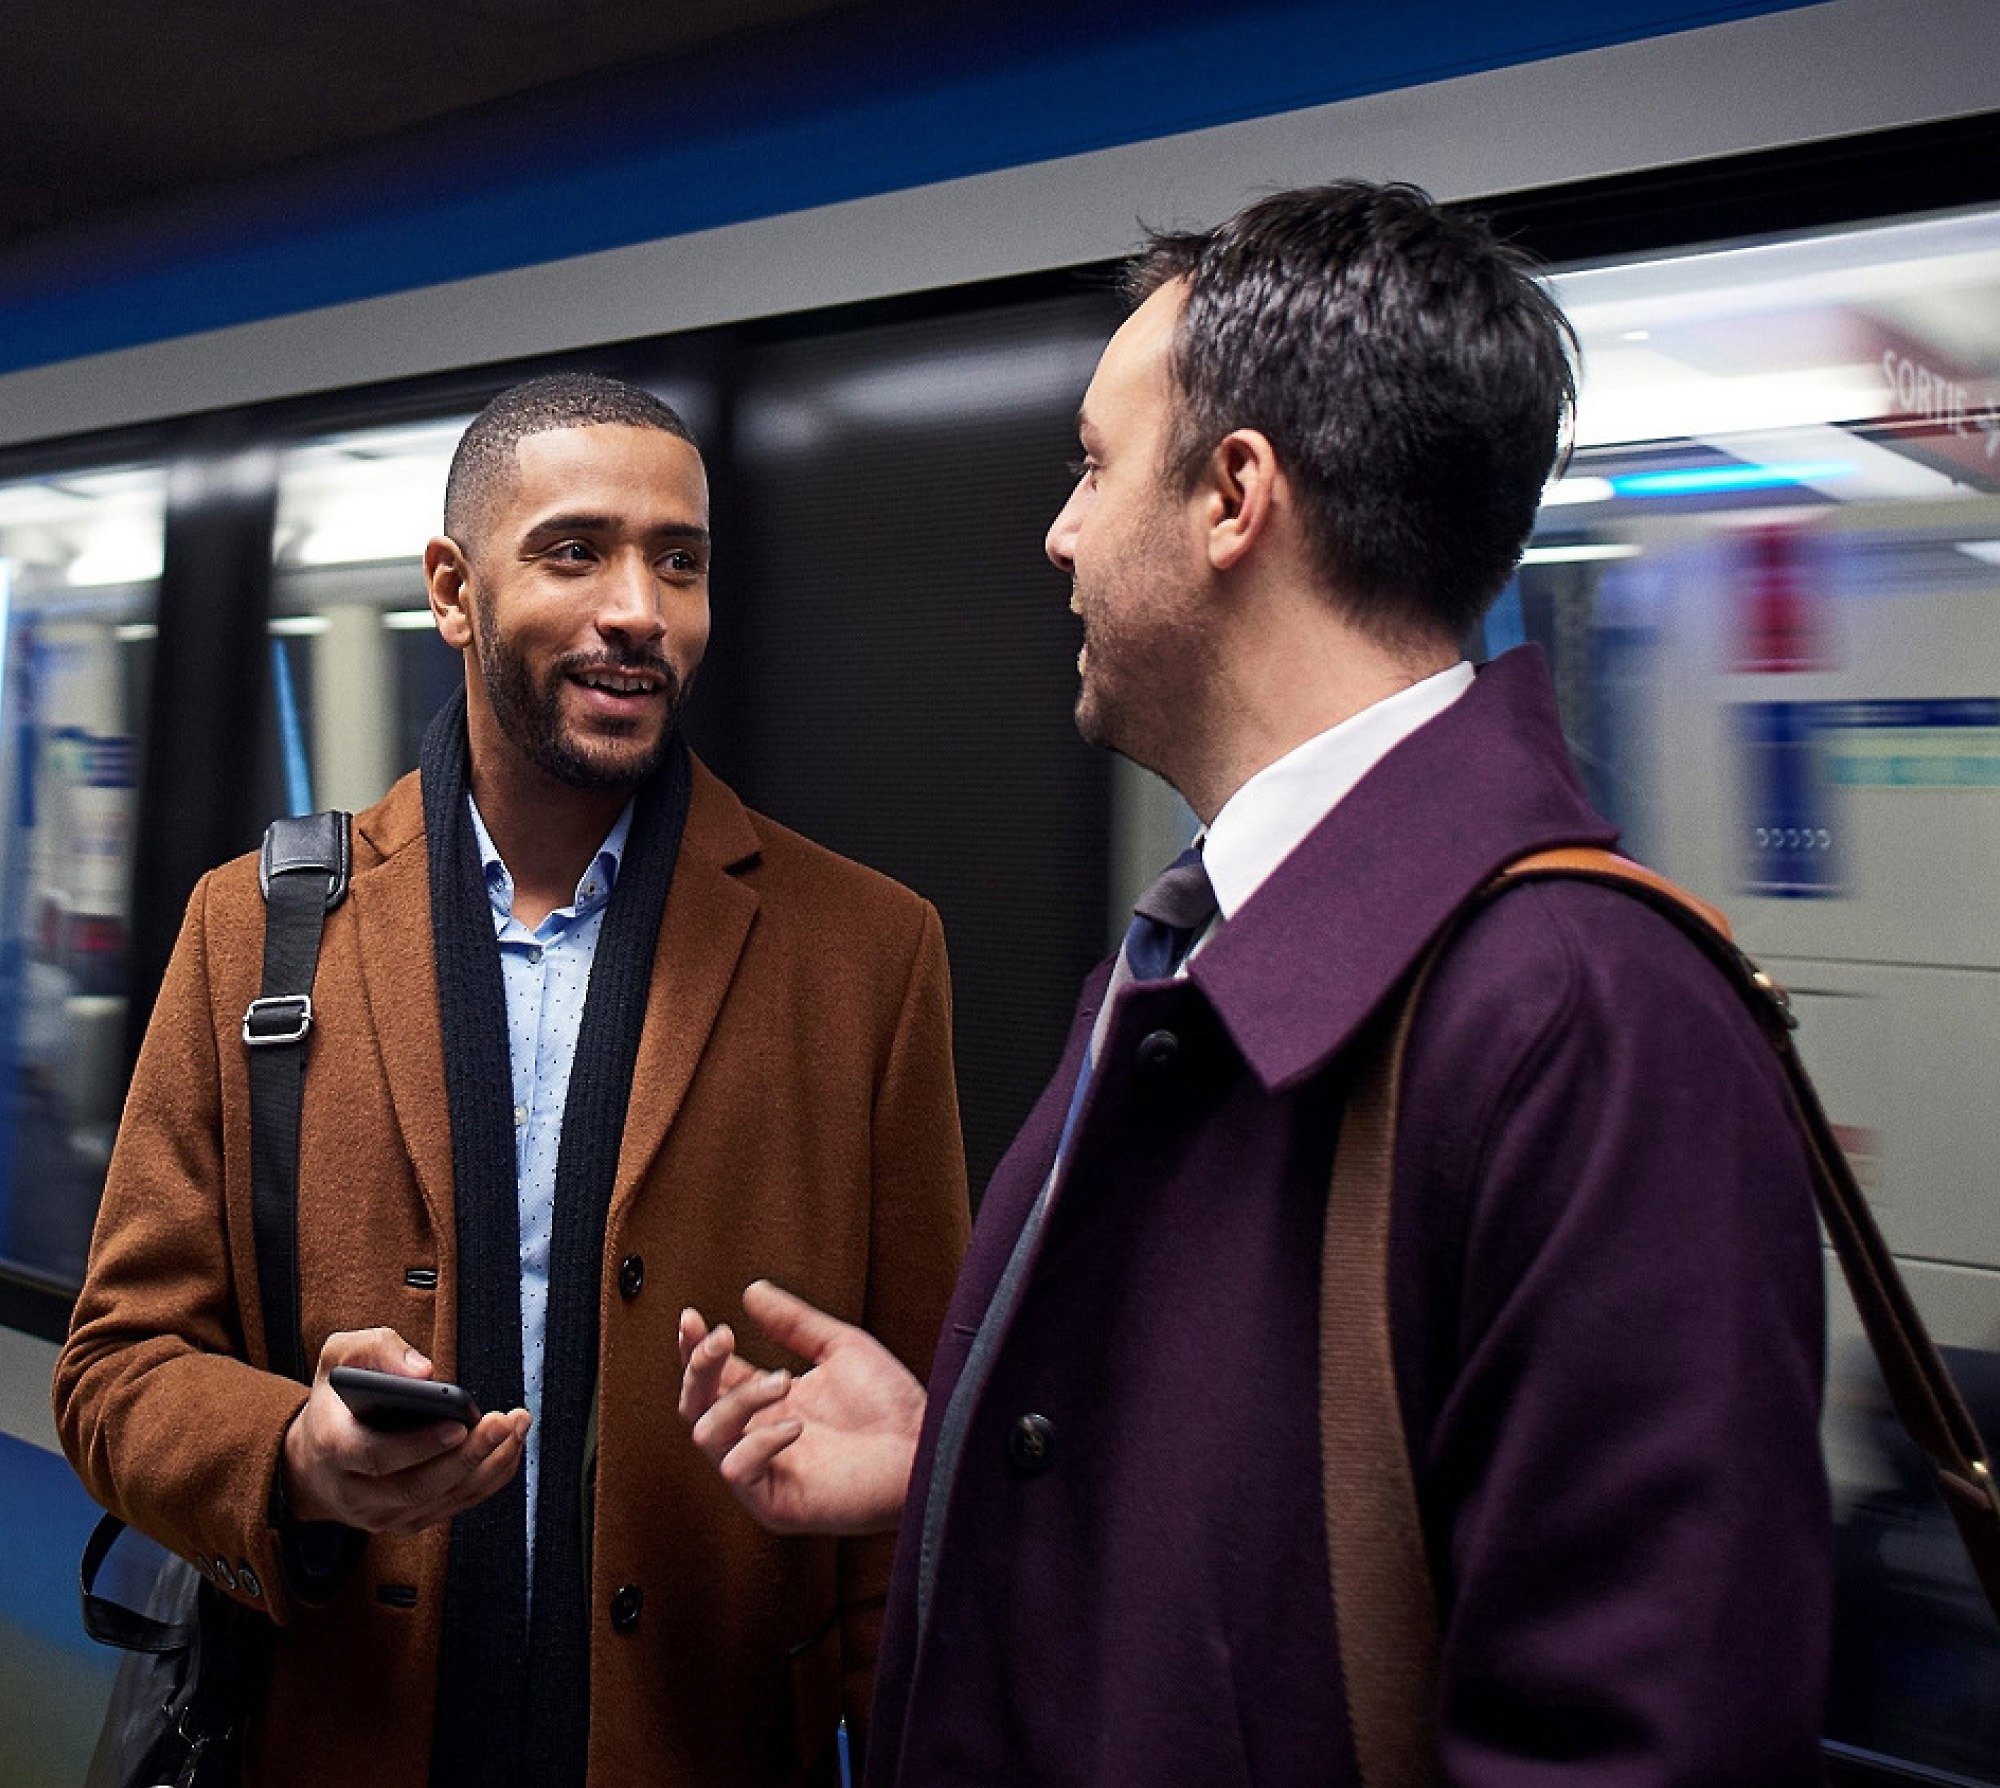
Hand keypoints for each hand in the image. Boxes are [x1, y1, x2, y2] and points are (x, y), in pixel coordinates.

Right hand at [281, 1328, 530, 1534]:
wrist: (314, 1460)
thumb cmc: (336, 1400)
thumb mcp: (339, 1358)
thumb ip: (377, 1349)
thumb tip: (424, 1371)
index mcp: (333, 1448)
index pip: (376, 1457)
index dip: (418, 1445)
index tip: (458, 1425)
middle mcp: (355, 1492)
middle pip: (416, 1486)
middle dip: (467, 1456)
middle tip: (503, 1423)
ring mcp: (382, 1513)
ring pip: (442, 1500)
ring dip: (488, 1465)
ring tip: (517, 1427)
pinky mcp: (408, 1520)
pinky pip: (455, 1505)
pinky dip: (490, 1478)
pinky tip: (512, 1446)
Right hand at [677, 1280, 924, 1535]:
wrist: (926, 1448)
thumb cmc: (892, 1405)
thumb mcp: (839, 1348)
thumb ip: (793, 1322)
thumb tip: (753, 1290)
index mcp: (770, 1404)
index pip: (712, 1377)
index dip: (694, 1348)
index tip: (693, 1317)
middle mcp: (759, 1437)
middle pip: (695, 1405)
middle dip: (699, 1367)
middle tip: (723, 1338)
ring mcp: (764, 1472)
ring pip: (708, 1434)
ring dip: (738, 1400)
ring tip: (783, 1379)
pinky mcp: (775, 1503)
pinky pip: (738, 1470)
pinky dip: (760, 1441)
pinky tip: (794, 1425)